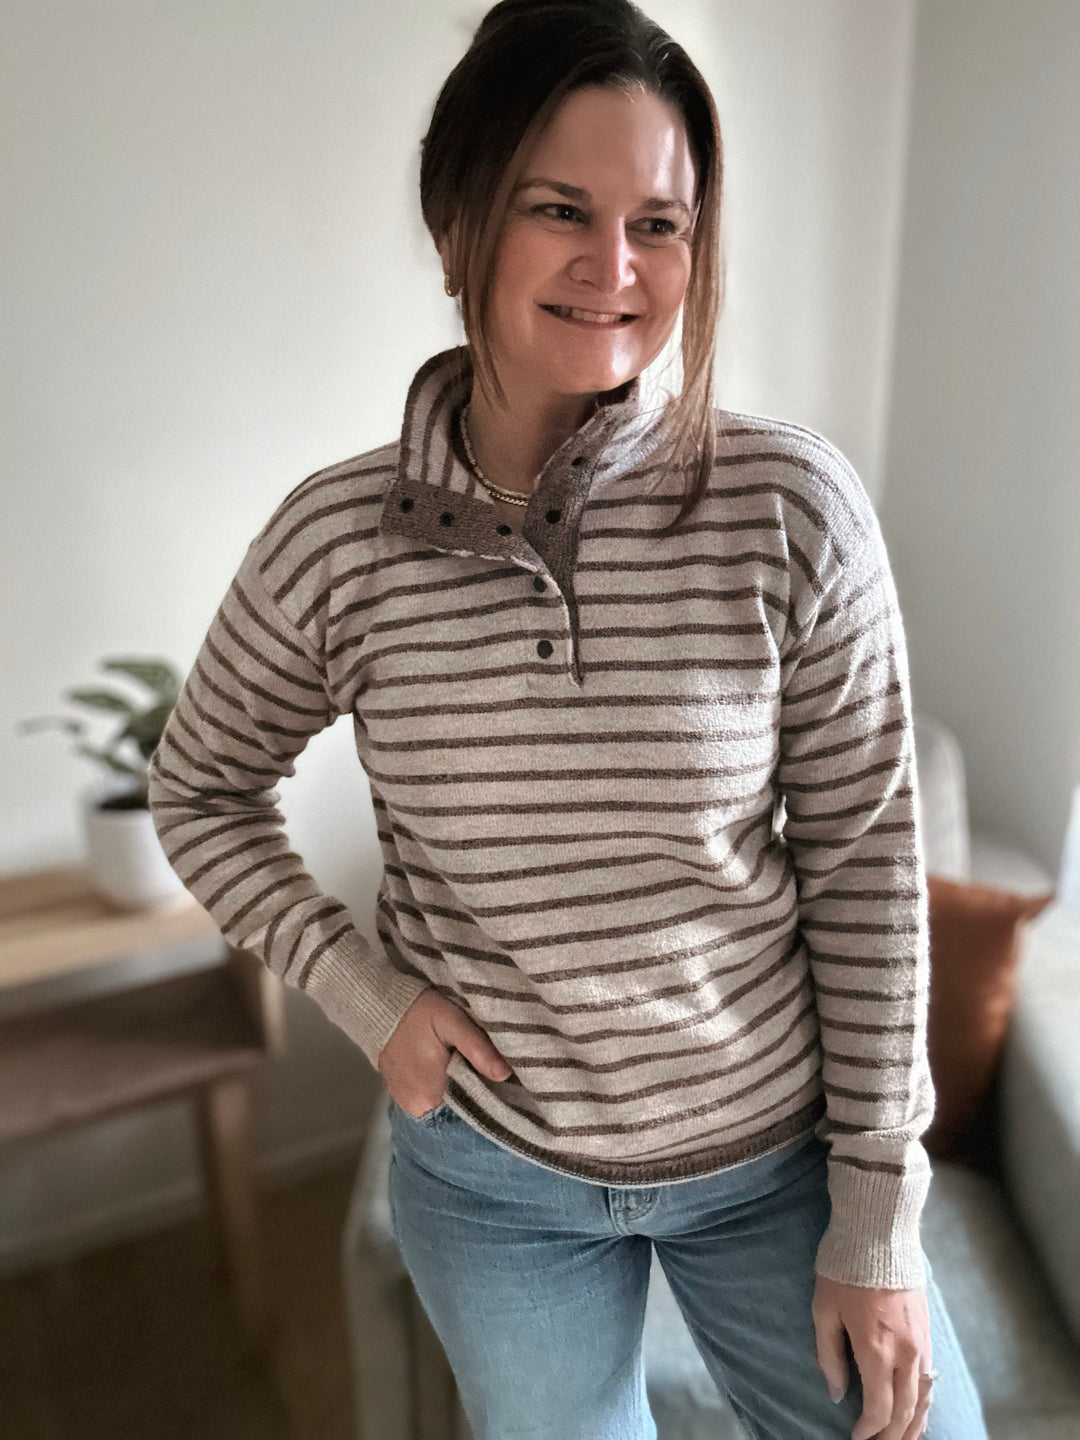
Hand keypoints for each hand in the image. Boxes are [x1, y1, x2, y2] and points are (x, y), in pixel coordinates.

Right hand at [377, 988, 512, 1116]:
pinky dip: (438, 1086)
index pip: (467, 1111)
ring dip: (454, 1089)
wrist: (380, 1004)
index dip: (485, 1097)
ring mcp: (404, 1102)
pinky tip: (444, 1067)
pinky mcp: (399, 1093)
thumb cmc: (420, 1011)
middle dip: (471, 1092)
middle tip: (480, 1067)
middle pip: (455, 1109)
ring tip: (463, 1065)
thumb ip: (478, 1049)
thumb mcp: (453, 1022)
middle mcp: (415, 1107)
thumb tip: (505, 1075)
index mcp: (430, 1096)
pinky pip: (426, 1098)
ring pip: (441, 1104)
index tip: (497, 1081)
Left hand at [812, 1274, 933, 1439]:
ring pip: (924, 1398)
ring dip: (914, 1425)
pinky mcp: (928, 1332)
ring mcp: (921, 1343)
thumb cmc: (844, 1270)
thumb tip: (836, 1393)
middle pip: (905, 1411)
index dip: (868, 1430)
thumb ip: (829, 1356)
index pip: (879, 1408)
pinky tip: (920, 1411)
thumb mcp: (824, 1311)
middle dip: (891, 1435)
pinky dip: (926, 1402)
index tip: (856, 1438)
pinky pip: (931, 1378)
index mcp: (876, 1351)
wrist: (879, 1233)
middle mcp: (905, 1353)